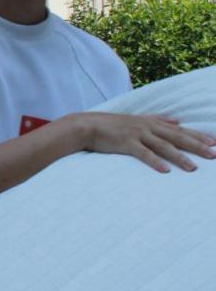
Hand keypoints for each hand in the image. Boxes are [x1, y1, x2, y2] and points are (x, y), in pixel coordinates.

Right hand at [71, 112, 215, 172]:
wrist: (86, 126)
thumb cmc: (110, 125)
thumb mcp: (136, 119)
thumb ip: (157, 119)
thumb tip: (176, 120)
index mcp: (151, 122)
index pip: (179, 130)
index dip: (197, 136)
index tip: (214, 142)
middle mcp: (147, 127)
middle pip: (177, 137)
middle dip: (197, 146)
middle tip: (214, 155)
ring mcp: (137, 134)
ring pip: (163, 146)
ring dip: (179, 157)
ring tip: (193, 168)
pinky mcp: (126, 143)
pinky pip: (143, 154)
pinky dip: (155, 162)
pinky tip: (165, 171)